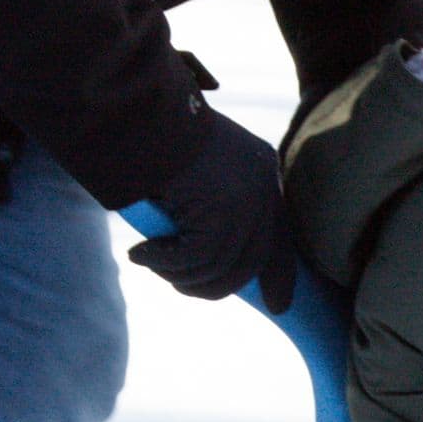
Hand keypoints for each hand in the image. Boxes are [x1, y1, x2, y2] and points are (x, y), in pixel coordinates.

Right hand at [126, 114, 297, 309]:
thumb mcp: (199, 166)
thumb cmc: (159, 135)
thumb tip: (206, 257)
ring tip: (151, 259)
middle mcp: (262, 189)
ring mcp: (245, 204)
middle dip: (210, 285)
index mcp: (263, 172)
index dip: (280, 274)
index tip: (280, 306)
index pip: (281, 236)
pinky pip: (193, 261)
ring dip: (178, 273)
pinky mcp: (220, 217)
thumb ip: (213, 201)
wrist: (145, 116)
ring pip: (217, 269)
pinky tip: (141, 253)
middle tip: (176, 281)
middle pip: (249, 264)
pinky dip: (163, 263)